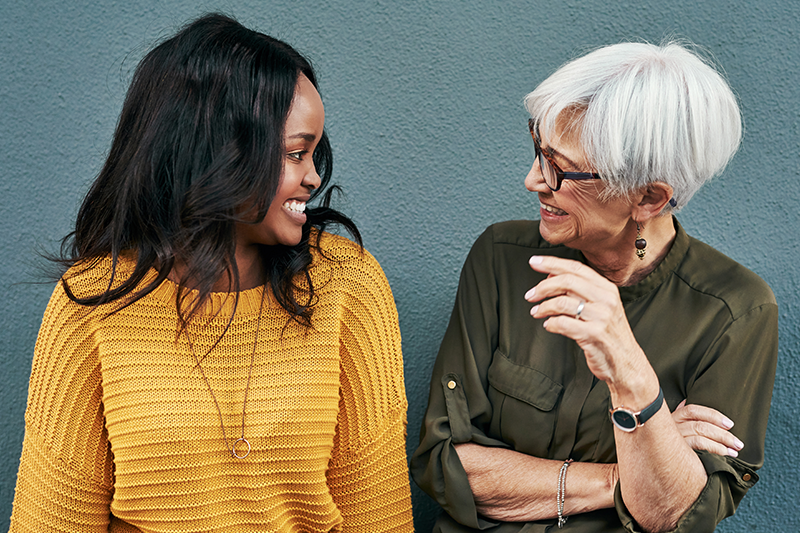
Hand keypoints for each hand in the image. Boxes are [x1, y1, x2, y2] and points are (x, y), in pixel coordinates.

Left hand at [524, 255, 648, 387]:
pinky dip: (551, 323)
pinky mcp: (593, 335)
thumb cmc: (609, 334)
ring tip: (536, 312)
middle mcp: (606, 300)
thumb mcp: (601, 307)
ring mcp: (601, 317)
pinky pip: (563, 323)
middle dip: (543, 286)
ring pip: (561, 303)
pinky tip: (548, 325)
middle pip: (567, 281)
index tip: (534, 262)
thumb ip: (580, 291)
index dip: (552, 263)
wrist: (626, 363)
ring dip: (543, 307)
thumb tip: (551, 276)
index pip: (576, 268)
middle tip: (530, 295)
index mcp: (607, 288)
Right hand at [671, 400, 743, 456]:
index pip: (692, 410)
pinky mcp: (676, 453)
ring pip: (700, 437)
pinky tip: (723, 455)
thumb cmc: (667, 443)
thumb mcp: (672, 426)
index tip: (730, 424)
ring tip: (734, 451)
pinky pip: (698, 447)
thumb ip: (680, 415)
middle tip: (738, 443)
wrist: (653, 464)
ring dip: (721, 444)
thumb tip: (686, 400)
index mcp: (672, 418)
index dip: (713, 415)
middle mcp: (671, 427)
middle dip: (723, 434)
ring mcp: (672, 441)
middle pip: (700, 425)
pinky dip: (714, 450)